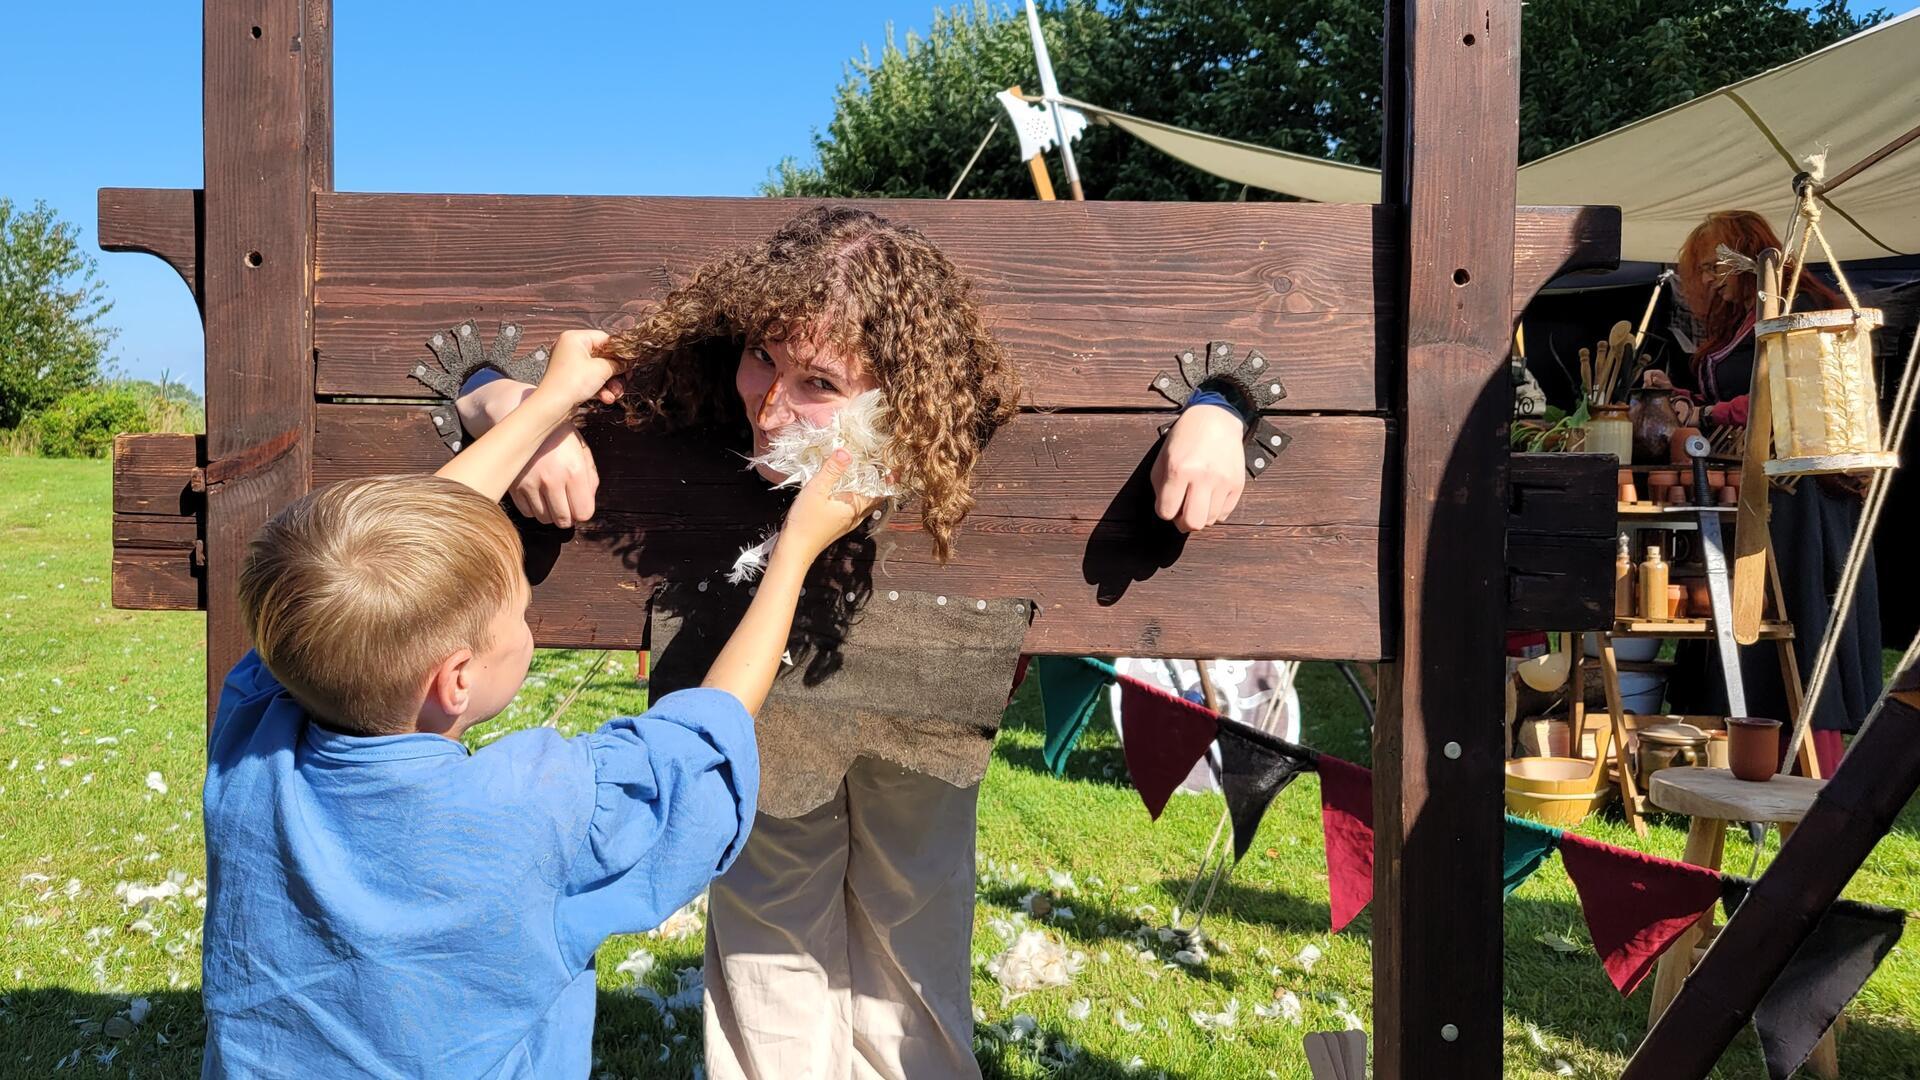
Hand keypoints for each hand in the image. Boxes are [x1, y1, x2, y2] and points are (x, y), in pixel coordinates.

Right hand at [508, 422, 600, 527]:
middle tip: (566, 504)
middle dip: (568, 516)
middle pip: (563, 520)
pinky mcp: (514, 485)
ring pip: (544, 519)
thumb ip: (591, 479)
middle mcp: (552, 479)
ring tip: (551, 497)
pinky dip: (534, 508)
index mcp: (574, 469)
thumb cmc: (557, 435)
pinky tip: (537, 494)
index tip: (579, 504)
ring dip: (550, 513)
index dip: (583, 511)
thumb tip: (587, 508)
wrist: (523, 418)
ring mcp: (530, 483)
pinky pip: (527, 512)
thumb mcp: (582, 451)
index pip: (583, 512)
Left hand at [536, 329, 620, 406]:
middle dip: (615, 372)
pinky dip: (600, 388)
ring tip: (615, 393)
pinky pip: (591, 379)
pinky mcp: (571, 378)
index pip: (605, 339)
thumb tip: (627, 362)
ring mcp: (570, 364)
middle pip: (603, 356)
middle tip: (625, 379)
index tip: (629, 363)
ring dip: (610, 383)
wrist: (553, 405)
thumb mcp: (602, 369)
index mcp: (575, 338)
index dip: (619, 352)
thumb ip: (617, 363)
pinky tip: (606, 398)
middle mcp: (571, 348)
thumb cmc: (571, 383)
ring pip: (598, 370)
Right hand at [775, 450, 881, 558]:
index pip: (880, 490)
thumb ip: (832, 470)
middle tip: (883, 466)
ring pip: (865, 503)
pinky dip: (857, 496)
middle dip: (880, 482)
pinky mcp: (839, 525)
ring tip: (867, 474)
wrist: (795, 549)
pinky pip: (855, 508)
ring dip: (868, 490)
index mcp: (856, 505)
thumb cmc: (805, 521)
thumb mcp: (817, 490)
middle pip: (875, 497)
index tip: (894, 465)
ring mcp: (848, 521)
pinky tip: (847, 490)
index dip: (888, 478)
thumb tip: (847, 452)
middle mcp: (856, 515)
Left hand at [1152, 405, 1245, 531]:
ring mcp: (1223, 481)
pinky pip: (1225, 514)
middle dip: (1183, 524)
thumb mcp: (1163, 458)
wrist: (1216, 419)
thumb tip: (1166, 512)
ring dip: (1200, 516)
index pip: (1166, 512)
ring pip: (1210, 521)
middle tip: (1181, 515)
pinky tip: (1210, 498)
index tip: (1167, 504)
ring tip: (1196, 502)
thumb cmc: (1185, 438)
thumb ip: (1160, 487)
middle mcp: (1202, 477)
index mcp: (1179, 470)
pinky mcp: (1237, 484)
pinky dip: (1215, 511)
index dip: (1164, 511)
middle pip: (1192, 524)